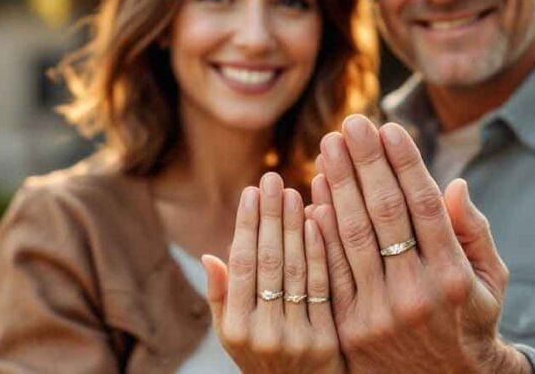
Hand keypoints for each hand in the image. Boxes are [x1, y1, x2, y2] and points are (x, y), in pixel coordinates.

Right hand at [202, 172, 344, 373]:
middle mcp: (262, 332)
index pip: (241, 265)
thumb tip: (209, 255)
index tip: (251, 191)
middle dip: (270, 216)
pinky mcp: (325, 340)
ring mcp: (295, 336)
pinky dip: (320, 251)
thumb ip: (221, 296)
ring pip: (295, 270)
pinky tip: (319, 220)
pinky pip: (322, 286)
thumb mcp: (231, 334)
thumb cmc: (262, 357)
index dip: (246, 225)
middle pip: (268, 262)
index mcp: (235, 326)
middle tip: (272, 178)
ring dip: (294, 226)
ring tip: (293, 191)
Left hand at [308, 115, 529, 373]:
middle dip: (365, 163)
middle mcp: (416, 291)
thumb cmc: (470, 318)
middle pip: (384, 214)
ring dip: (338, 187)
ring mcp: (380, 312)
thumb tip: (455, 185)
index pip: (424, 205)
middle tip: (351, 125)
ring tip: (329, 148)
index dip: (405, 163)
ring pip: (353, 237)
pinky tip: (315, 197)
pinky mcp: (351, 327)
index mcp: (453, 274)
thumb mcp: (490, 279)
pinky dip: (321, 232)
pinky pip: (330, 270)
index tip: (389, 127)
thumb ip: (474, 231)